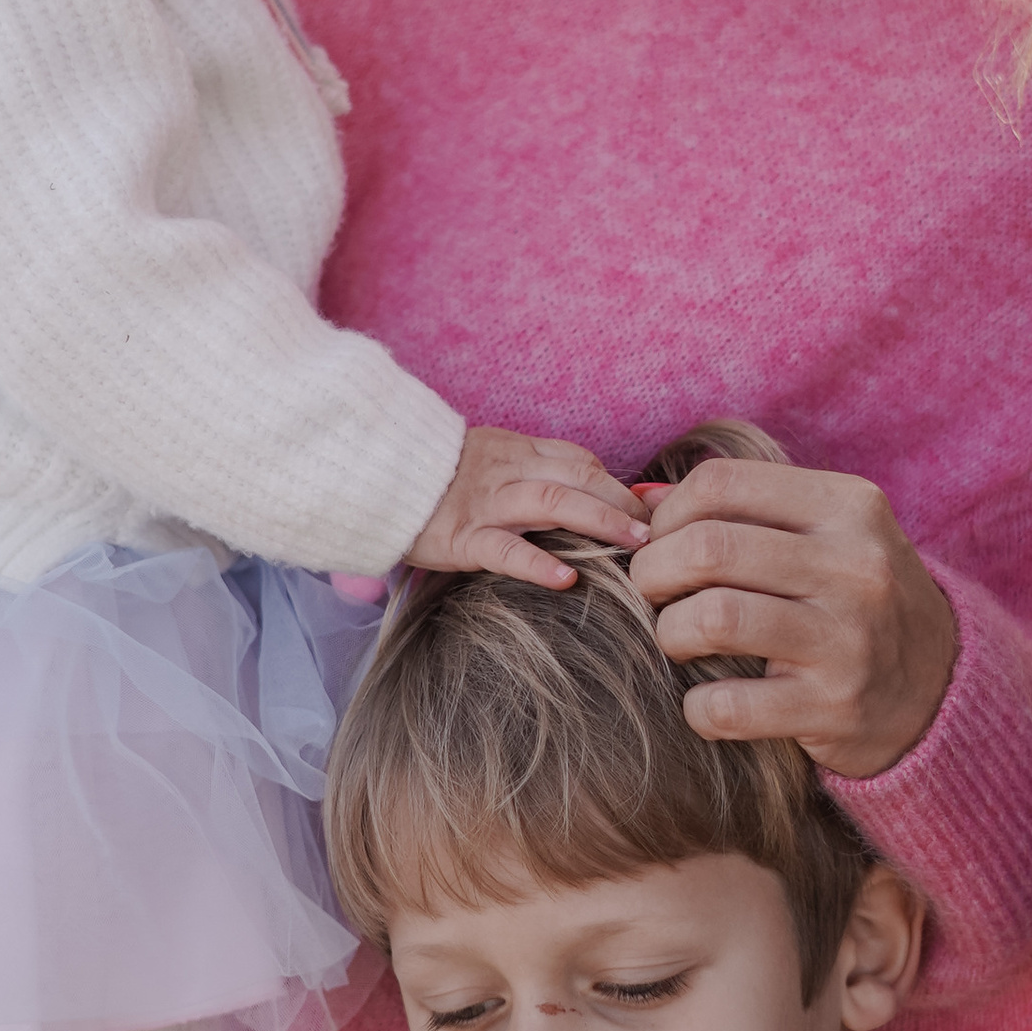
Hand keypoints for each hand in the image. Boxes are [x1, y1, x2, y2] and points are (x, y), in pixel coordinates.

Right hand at [402, 426, 646, 590]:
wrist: (369, 475)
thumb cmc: (429, 479)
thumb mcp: (484, 462)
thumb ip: (526, 474)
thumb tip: (579, 499)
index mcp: (515, 451)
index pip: (580, 461)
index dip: (618, 485)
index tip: (650, 511)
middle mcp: (506, 471)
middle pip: (579, 477)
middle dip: (625, 504)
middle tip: (663, 532)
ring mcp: (484, 503)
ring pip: (553, 504)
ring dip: (601, 524)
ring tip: (637, 550)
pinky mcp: (459, 537)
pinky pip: (503, 548)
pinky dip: (537, 562)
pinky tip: (566, 579)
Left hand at [626, 459, 958, 778]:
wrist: (941, 689)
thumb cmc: (856, 599)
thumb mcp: (825, 535)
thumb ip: (743, 509)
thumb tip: (640, 497)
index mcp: (849, 507)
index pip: (722, 484)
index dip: (668, 515)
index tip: (662, 543)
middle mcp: (856, 566)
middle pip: (708, 548)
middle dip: (653, 572)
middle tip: (653, 594)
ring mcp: (848, 640)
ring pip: (713, 618)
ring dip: (670, 632)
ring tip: (678, 639)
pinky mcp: (832, 708)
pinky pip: (727, 706)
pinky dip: (698, 707)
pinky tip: (707, 701)